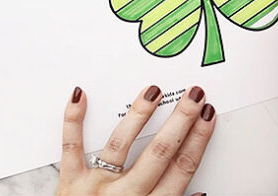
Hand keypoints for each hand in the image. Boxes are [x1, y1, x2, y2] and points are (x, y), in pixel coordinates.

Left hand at [56, 85, 214, 195]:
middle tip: (194, 97)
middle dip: (181, 121)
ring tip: (153, 91)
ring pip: (121, 144)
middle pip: (160, 153)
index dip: (198, 141)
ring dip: (139, 114)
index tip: (208, 118)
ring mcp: (96, 187)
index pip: (181, 170)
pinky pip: (71, 147)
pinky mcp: (69, 183)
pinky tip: (80, 96)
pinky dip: (73, 120)